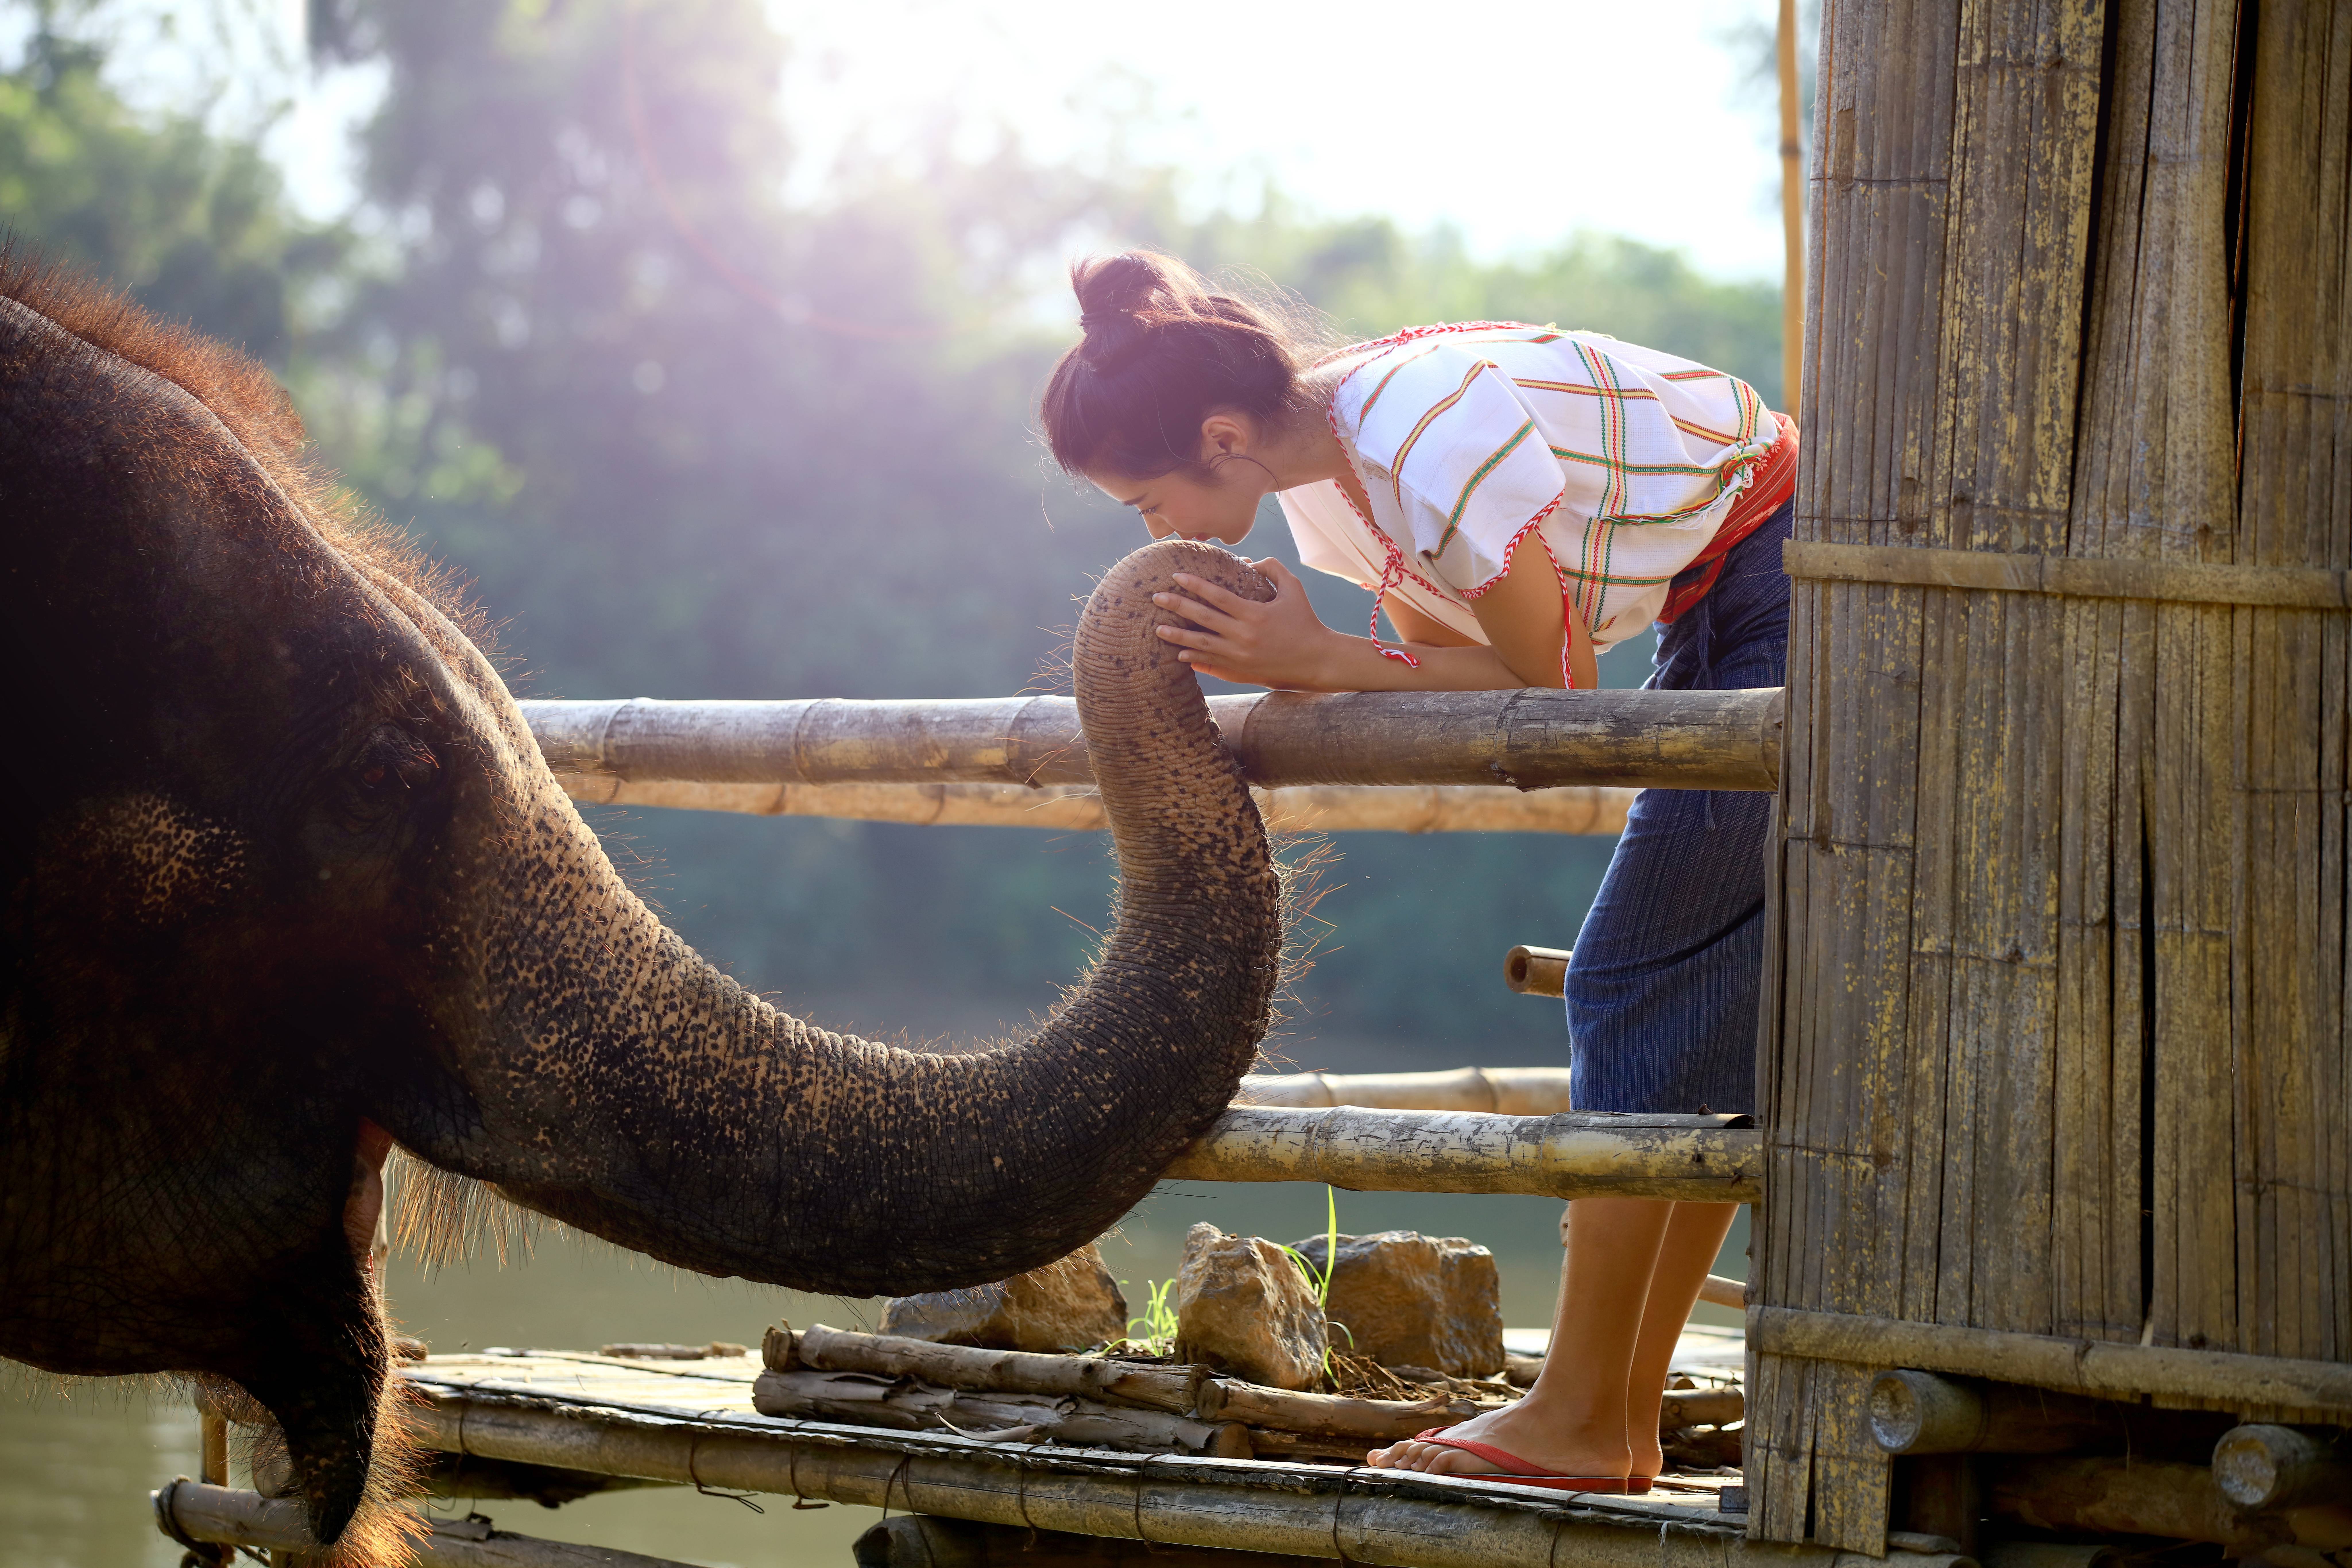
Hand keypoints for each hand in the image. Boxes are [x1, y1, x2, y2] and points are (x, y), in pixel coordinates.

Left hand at [1152, 558, 1338, 688]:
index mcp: (1254, 614)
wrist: (1317, 660)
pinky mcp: (1241, 671)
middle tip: (1156, 598)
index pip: (1217, 596)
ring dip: (1178, 637)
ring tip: (1158, 629)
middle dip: (1177, 607)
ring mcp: (1240, 657)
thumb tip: (1247, 562)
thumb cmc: (1305, 620)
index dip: (1195, 585)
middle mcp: (1244, 636)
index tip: (1176, 576)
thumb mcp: (1294, 588)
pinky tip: (1179, 654)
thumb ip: (1272, 569)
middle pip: (1202, 619)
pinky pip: (1212, 664)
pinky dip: (1195, 659)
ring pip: (1201, 645)